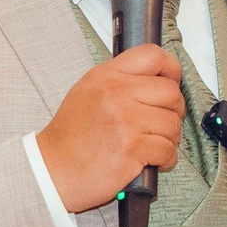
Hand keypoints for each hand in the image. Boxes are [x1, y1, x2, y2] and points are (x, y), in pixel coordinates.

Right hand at [35, 46, 185, 213]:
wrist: (53, 170)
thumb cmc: (71, 137)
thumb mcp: (88, 92)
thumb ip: (119, 81)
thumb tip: (157, 79)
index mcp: (106, 76)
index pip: (152, 56)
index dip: (171, 69)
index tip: (172, 81)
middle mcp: (116, 93)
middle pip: (171, 92)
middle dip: (174, 111)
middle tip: (162, 124)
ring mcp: (125, 121)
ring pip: (172, 124)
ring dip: (169, 139)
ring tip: (152, 145)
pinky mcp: (131, 149)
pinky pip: (168, 150)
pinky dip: (166, 159)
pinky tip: (153, 161)